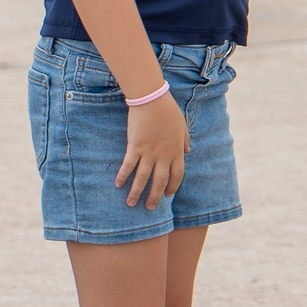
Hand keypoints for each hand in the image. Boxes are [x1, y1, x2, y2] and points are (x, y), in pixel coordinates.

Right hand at [115, 92, 189, 209]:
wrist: (152, 99)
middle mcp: (163, 155)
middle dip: (154, 197)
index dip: (172, 187)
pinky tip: (117, 184)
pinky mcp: (135, 146)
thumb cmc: (168, 110)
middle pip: (159, 182)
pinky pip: (128, 165)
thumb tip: (189, 151)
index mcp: (176, 151)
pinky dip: (123, 175)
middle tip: (149, 208)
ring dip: (136, 192)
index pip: (177, 176)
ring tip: (131, 204)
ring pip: (142, 178)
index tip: (168, 195)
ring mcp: (149, 152)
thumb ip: (185, 140)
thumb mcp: (182, 125)